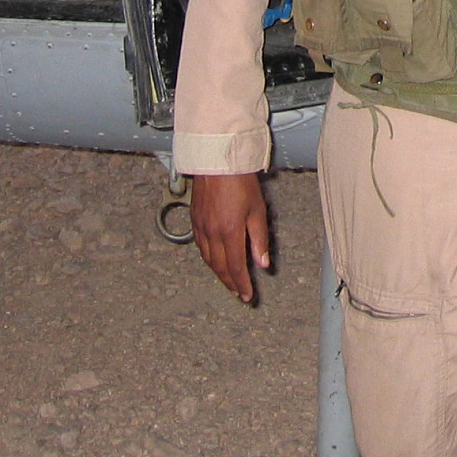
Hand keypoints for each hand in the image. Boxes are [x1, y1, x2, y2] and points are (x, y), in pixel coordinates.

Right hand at [190, 172, 271, 302]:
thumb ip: (259, 239)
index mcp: (230, 232)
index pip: (236, 267)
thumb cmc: (240, 181)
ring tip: (229, 281)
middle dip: (230, 283)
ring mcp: (201, 227)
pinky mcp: (194, 219)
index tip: (247, 296)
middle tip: (239, 293)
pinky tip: (214, 260)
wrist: (218, 160)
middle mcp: (212, 233)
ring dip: (219, 273)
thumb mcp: (257, 210)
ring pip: (208, 259)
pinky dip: (208, 258)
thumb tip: (262, 263)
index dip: (242, 285)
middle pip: (220, 267)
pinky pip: (200, 246)